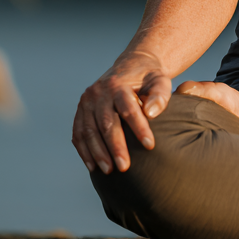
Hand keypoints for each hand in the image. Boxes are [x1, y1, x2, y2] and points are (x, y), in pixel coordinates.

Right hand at [71, 55, 171, 174]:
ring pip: (89, 131)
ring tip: (109, 171)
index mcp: (118, 84)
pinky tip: (93, 166)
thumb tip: (152, 113)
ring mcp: (86, 102)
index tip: (150, 145)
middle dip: (115, 147)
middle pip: (106, 123)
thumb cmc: (149, 78)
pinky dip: (84, 151)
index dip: (139, 128)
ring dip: (98, 153)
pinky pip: (78, 134)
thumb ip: (160, 95)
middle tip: (125, 168)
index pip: (128, 108)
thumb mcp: (160, 80)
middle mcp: (99, 92)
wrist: (131, 66)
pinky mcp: (80, 111)